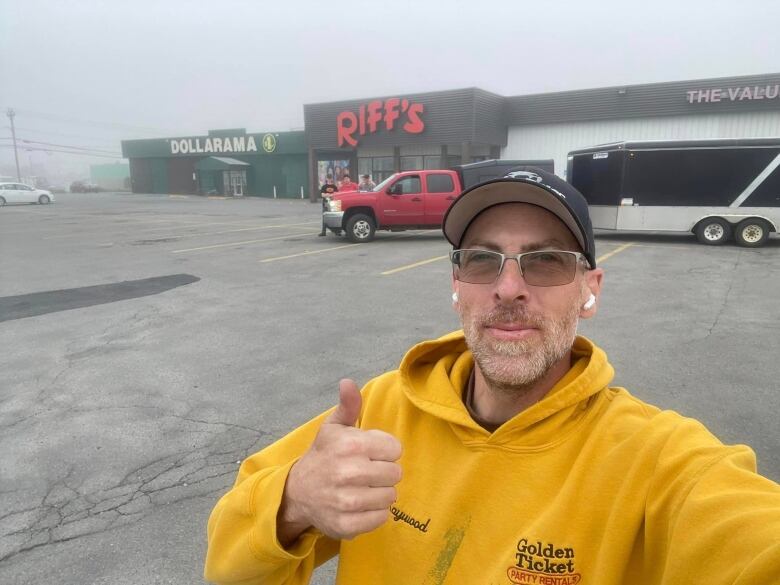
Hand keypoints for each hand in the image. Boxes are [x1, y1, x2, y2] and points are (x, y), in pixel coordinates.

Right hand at [278, 379, 402, 542]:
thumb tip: (348, 382)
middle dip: (384, 472)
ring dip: (380, 493)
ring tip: (363, 487)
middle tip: (367, 471)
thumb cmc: (323, 456)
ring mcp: (347, 502)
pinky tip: (360, 504)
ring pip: (391, 497)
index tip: (370, 453)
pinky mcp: (347, 525)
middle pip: (395, 474)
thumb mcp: (333, 428)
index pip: (395, 449)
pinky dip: (374, 513)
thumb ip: (348, 405)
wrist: (297, 492)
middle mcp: (348, 472)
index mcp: (350, 445)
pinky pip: (381, 518)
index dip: (385, 450)